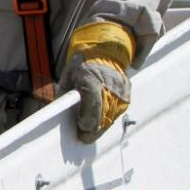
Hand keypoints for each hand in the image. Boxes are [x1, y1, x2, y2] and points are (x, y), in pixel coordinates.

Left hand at [60, 22, 134, 142]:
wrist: (105, 52)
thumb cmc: (82, 64)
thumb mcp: (68, 74)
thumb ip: (65, 92)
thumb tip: (62, 112)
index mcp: (91, 75)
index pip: (92, 99)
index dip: (88, 116)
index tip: (82, 127)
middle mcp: (109, 82)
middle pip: (103, 111)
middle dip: (93, 128)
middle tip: (83, 138)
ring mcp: (120, 89)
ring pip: (111, 115)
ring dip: (101, 127)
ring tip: (89, 135)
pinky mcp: (127, 93)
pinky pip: (117, 112)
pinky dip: (107, 120)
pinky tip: (99, 125)